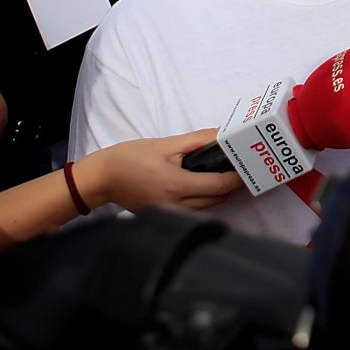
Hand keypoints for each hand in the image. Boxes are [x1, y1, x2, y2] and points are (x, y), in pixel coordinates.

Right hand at [77, 130, 242, 211]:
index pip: (220, 187)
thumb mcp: (166, 144)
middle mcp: (177, 205)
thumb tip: (222, 134)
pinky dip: (203, 199)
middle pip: (217, 199)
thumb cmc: (130, 158)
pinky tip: (202, 183)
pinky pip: (193, 210)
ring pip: (206, 207)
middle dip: (230, 184)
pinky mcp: (165, 215)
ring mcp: (170, 214)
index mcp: (178, 186)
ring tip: (221, 172)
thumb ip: (198, 140)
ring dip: (217, 193)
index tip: (246, 166)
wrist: (103, 178)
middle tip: (236, 166)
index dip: (237, 177)